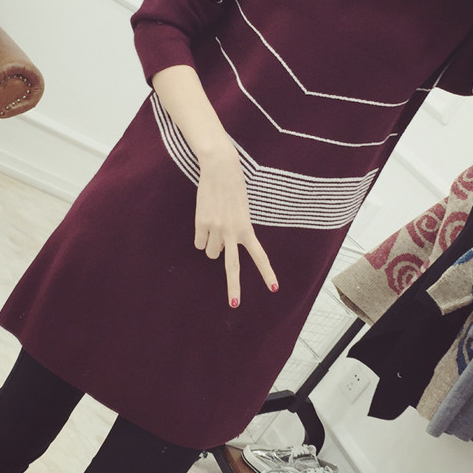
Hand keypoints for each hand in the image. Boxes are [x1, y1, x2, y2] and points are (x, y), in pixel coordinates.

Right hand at [194, 145, 277, 307]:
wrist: (220, 168)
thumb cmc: (233, 188)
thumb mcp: (242, 211)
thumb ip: (236, 231)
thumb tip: (217, 253)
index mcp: (246, 227)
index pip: (259, 254)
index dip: (266, 272)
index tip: (274, 288)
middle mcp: (232, 231)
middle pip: (231, 265)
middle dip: (233, 287)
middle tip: (234, 304)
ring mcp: (215, 228)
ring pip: (210, 253)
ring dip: (211, 245)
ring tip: (215, 225)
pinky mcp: (201, 223)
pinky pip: (198, 242)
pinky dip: (200, 237)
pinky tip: (205, 221)